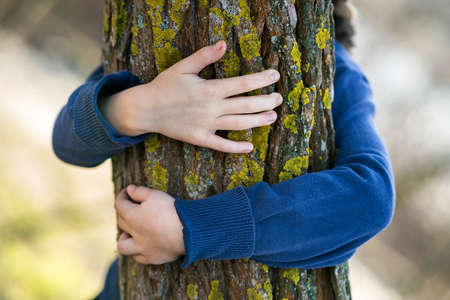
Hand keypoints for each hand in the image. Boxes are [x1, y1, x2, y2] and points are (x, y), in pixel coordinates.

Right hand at [99, 40, 281, 152]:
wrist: (146, 109)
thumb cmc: (165, 85)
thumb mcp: (183, 66)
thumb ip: (205, 56)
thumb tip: (224, 44)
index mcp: (210, 89)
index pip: (242, 84)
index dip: (261, 80)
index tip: (275, 76)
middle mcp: (211, 108)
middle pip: (246, 105)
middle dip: (266, 101)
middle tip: (279, 98)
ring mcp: (207, 125)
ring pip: (239, 124)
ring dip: (258, 121)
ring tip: (273, 117)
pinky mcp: (200, 138)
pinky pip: (221, 145)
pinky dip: (236, 147)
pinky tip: (250, 147)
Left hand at [114, 185, 184, 264]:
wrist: (186, 232)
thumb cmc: (170, 211)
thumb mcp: (155, 195)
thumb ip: (140, 192)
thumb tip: (130, 189)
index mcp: (132, 216)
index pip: (119, 204)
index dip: (122, 196)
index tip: (127, 191)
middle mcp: (134, 233)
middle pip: (121, 222)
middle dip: (124, 213)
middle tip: (132, 208)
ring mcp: (142, 247)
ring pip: (123, 246)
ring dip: (124, 239)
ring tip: (129, 234)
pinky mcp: (153, 257)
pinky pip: (139, 258)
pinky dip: (139, 252)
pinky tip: (144, 247)